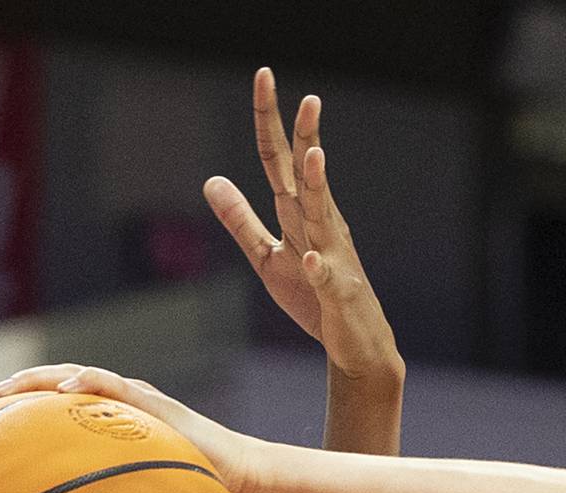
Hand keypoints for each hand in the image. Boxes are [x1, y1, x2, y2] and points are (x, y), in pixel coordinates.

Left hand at [0, 366, 262, 492]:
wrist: (239, 477)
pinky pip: (112, 385)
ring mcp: (129, 397)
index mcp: (96, 422)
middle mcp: (106, 403)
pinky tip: (56, 395)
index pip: (39, 410)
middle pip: (42, 387)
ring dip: (29, 382)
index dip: (0, 413)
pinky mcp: (153, 401)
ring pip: (68, 376)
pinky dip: (82, 384)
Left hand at [204, 68, 401, 383]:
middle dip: (306, 138)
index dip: (269, 120)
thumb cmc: (313, 298)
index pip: (280, 159)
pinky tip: (310, 261)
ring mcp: (332, 257)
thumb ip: (241, 220)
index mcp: (300, 213)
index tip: (263, 75)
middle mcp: (320, 225)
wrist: (354, 343)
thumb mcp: (267, 256)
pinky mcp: (337, 294)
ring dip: (319, 188)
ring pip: (323, 217)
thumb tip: (210, 180)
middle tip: (309, 99)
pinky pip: (326, 280)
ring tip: (315, 157)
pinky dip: (318, 270)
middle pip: (307, 176)